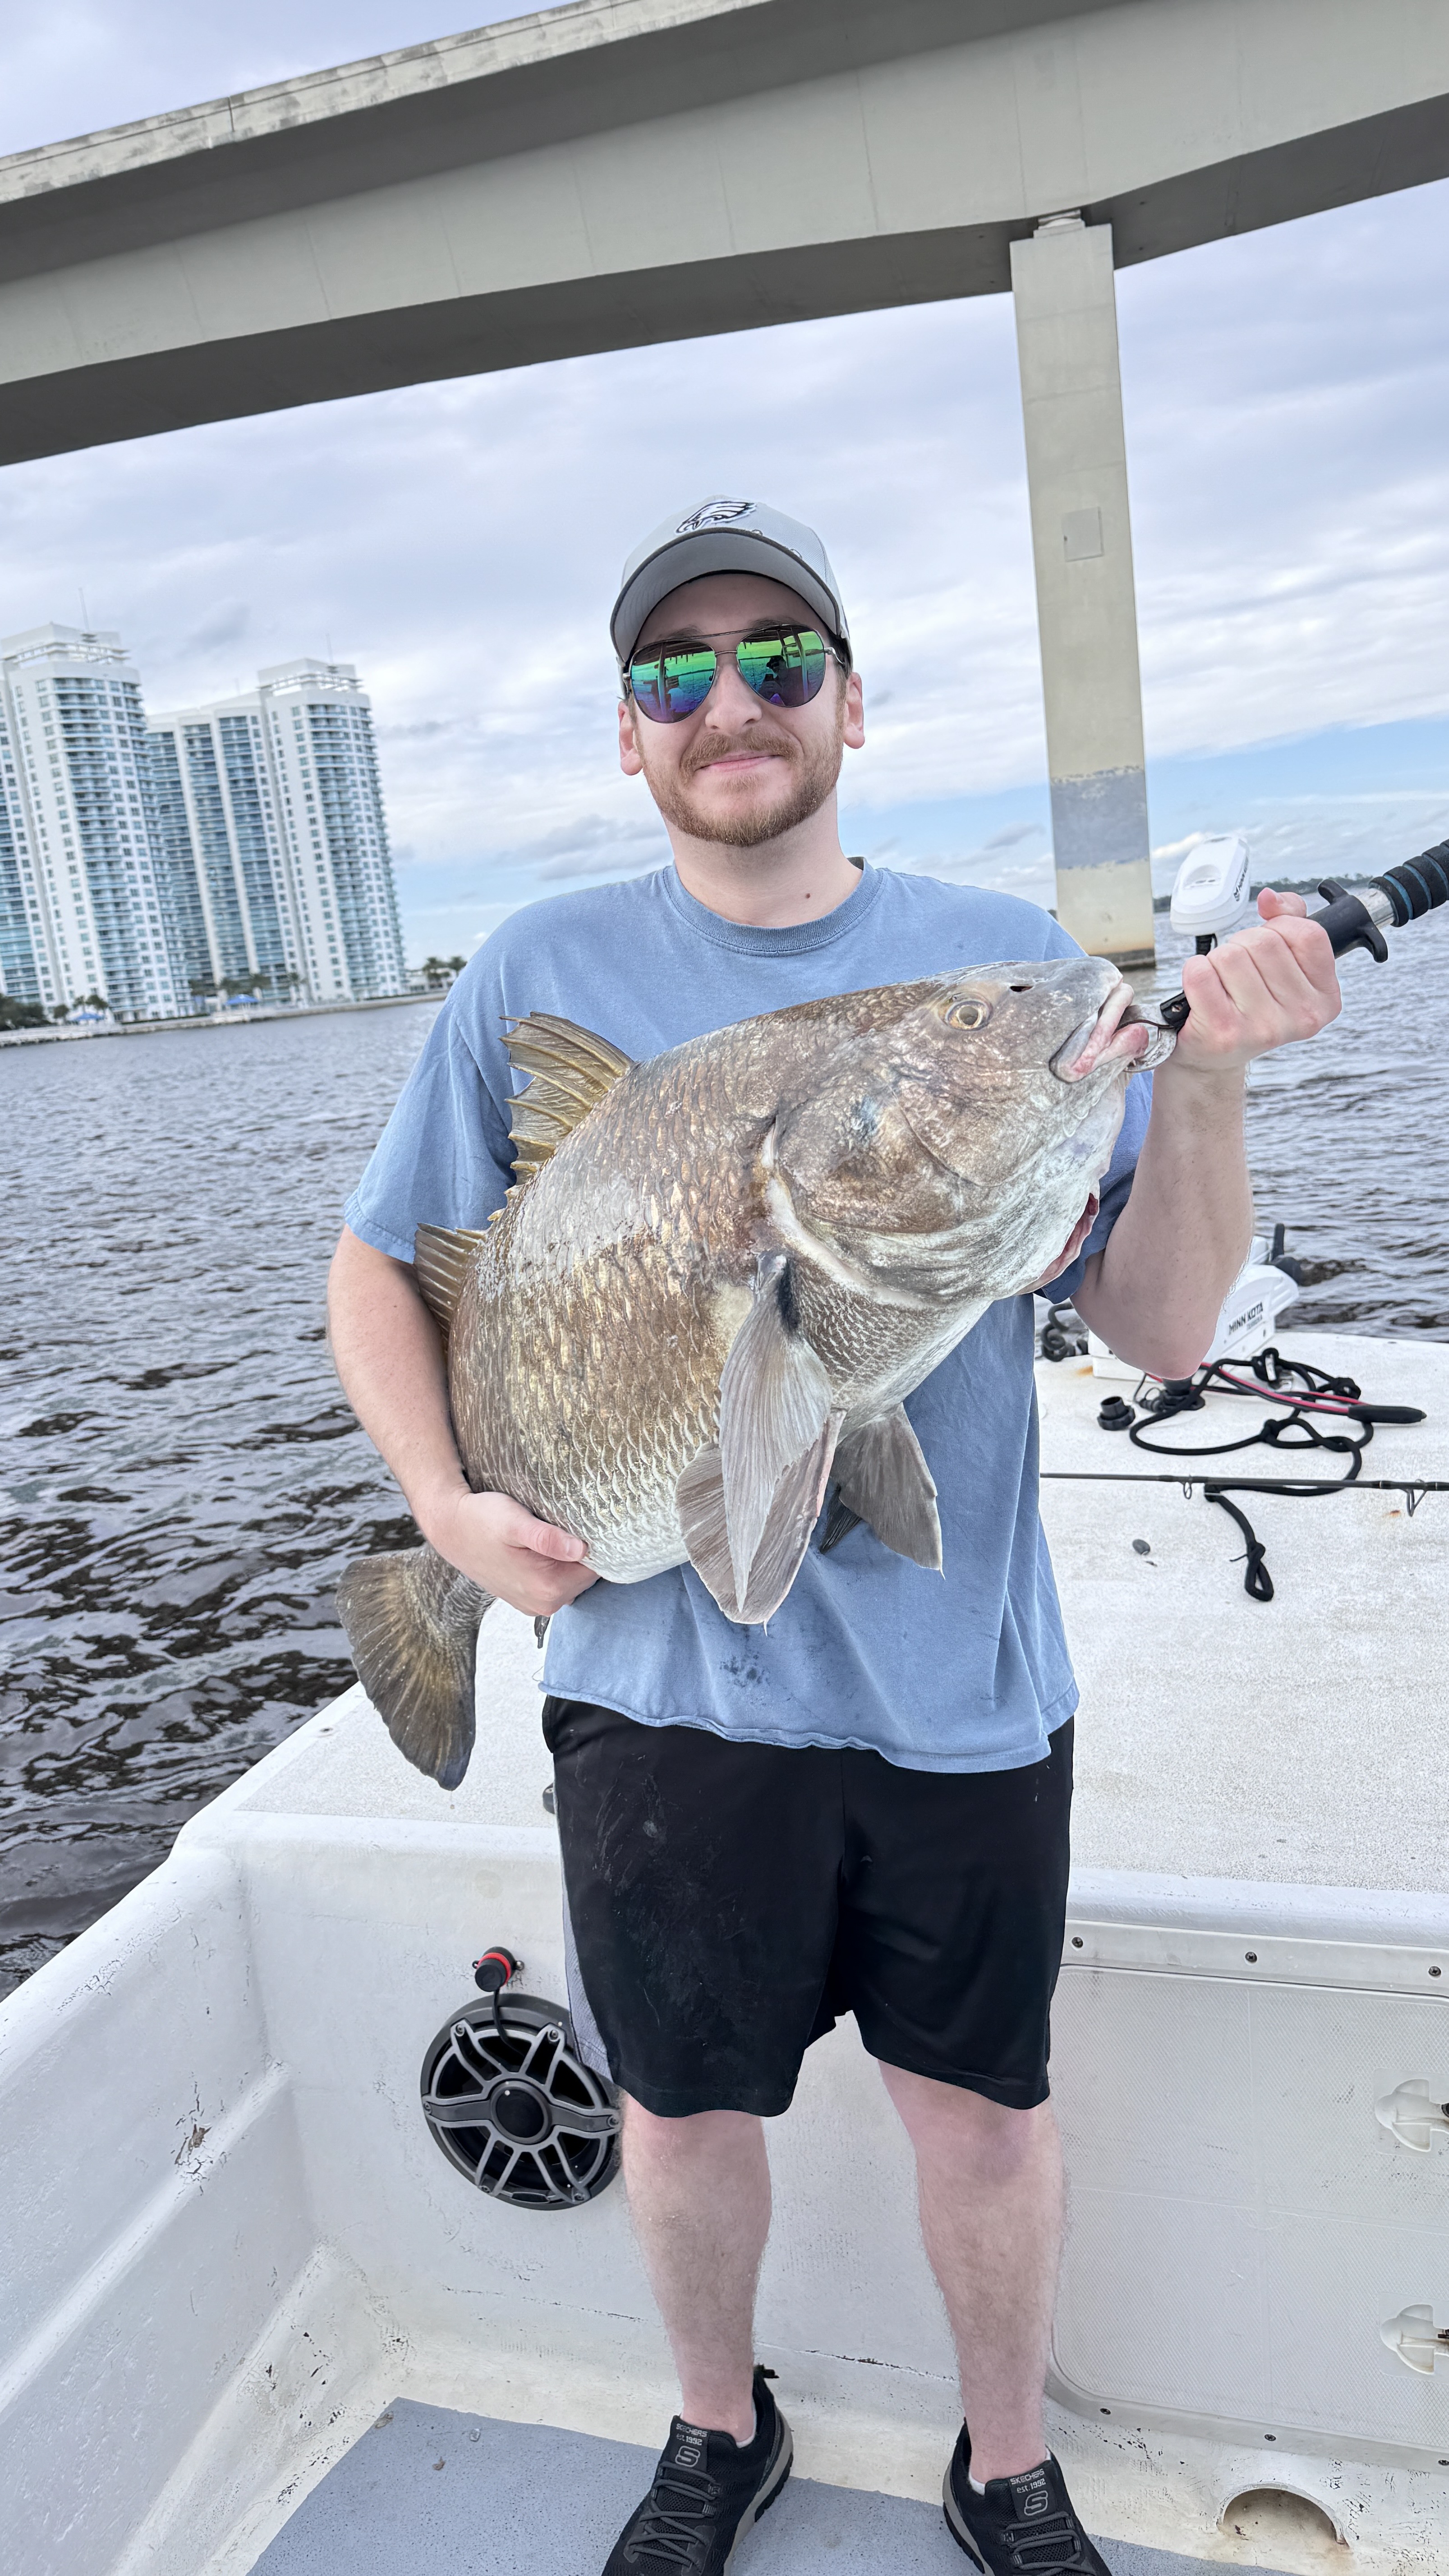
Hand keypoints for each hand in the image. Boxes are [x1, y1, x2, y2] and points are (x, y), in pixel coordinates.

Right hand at [423, 1485, 598, 1616]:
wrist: (451, 1529)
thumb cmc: (481, 1520)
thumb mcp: (515, 1522)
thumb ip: (548, 1538)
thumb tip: (581, 1549)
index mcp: (547, 1587)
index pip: (598, 1568)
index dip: (596, 1543)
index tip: (584, 1523)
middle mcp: (544, 1604)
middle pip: (587, 1576)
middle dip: (582, 1552)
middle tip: (564, 1524)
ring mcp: (535, 1604)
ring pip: (573, 1579)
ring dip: (568, 1559)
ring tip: (550, 1535)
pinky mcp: (527, 1599)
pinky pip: (557, 1583)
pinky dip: (556, 1567)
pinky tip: (540, 1548)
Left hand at [1166, 887, 1339, 1076]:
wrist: (1213, 1056)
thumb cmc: (1248, 1006)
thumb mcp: (1283, 967)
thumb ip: (1289, 922)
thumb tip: (1269, 898)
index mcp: (1325, 999)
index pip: (1308, 933)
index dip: (1280, 927)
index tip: (1268, 946)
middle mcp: (1301, 1017)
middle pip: (1264, 941)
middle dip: (1243, 944)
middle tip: (1237, 971)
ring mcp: (1264, 1027)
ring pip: (1231, 954)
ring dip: (1217, 960)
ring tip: (1221, 984)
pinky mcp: (1224, 1032)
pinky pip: (1200, 973)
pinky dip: (1194, 972)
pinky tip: (1202, 992)